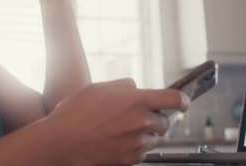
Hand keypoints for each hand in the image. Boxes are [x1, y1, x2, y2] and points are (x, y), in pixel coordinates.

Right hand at [42, 78, 189, 165]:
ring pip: (153, 139)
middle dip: (155, 119)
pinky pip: (141, 152)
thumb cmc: (75, 112)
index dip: (182, 100)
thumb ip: (122, 86)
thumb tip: (134, 88)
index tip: (183, 102)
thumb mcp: (98, 88)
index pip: (174, 99)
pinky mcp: (130, 158)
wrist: (61, 141)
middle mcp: (141, 122)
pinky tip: (115, 140)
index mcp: (136, 100)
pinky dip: (133, 146)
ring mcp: (136, 142)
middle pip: (165, 122)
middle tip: (137, 116)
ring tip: (119, 129)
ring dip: (143, 134)